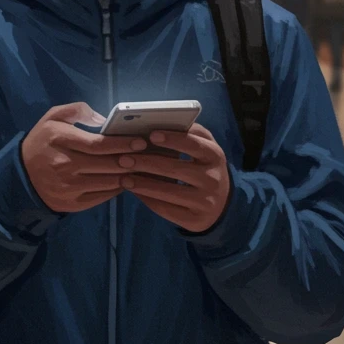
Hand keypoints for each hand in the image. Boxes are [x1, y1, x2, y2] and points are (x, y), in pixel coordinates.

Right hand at [20, 103, 148, 213]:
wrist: (21, 176)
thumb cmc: (42, 142)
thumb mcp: (52, 117)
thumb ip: (77, 110)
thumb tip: (103, 120)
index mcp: (59, 139)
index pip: (98, 144)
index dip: (122, 143)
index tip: (140, 141)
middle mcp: (64, 164)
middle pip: (107, 164)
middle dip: (130, 159)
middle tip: (146, 154)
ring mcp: (69, 186)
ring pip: (108, 181)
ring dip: (127, 174)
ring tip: (139, 167)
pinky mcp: (73, 203)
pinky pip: (103, 196)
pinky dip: (116, 188)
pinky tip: (123, 180)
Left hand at [117, 124, 231, 233]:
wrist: (220, 205)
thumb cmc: (202, 168)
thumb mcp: (203, 149)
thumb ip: (187, 134)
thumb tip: (153, 123)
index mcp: (214, 155)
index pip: (193, 144)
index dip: (172, 139)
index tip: (150, 134)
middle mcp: (213, 178)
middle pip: (175, 168)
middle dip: (146, 162)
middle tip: (123, 158)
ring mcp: (206, 201)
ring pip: (168, 191)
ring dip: (142, 183)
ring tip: (123, 177)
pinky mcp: (195, 220)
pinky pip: (166, 209)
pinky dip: (147, 199)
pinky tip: (133, 191)